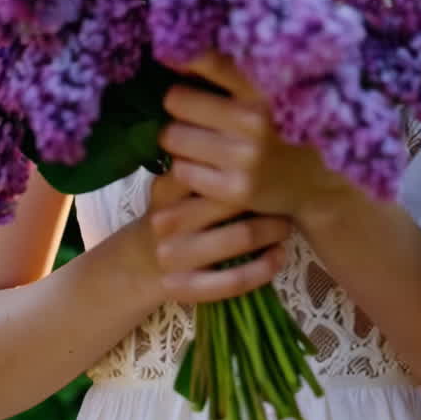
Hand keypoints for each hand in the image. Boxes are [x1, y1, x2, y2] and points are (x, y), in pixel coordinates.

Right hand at [145, 164, 290, 304]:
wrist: (133, 266)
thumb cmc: (170, 215)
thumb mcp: (173, 186)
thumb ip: (201, 163)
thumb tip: (248, 132)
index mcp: (167, 188)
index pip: (211, 167)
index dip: (247, 162)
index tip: (273, 158)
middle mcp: (168, 220)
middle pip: (232, 198)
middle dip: (267, 195)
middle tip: (286, 193)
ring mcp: (174, 256)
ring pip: (241, 236)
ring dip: (272, 229)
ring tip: (286, 223)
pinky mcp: (184, 287)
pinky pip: (234, 280)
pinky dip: (263, 268)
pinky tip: (278, 256)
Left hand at [157, 50, 350, 228]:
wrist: (321, 181)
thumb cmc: (286, 124)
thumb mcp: (272, 89)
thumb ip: (234, 70)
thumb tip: (176, 53)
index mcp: (264, 85)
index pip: (207, 60)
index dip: (181, 57)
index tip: (170, 56)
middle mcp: (254, 118)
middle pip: (176, 99)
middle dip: (180, 104)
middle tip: (193, 111)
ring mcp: (245, 156)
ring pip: (173, 137)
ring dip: (179, 138)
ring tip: (199, 139)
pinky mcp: (235, 190)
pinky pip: (182, 171)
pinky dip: (187, 168)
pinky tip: (206, 165)